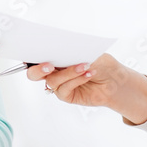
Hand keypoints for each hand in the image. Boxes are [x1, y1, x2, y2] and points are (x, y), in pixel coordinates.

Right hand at [25, 54, 146, 123]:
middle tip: (49, 65)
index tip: (36, 51)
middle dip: (38, 69)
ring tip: (84, 66)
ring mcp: (59, 84)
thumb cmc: (101, 63)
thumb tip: (60, 50)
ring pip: (52, 81)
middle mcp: (54, 72)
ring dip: (68, 72)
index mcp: (55, 57)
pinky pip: (64, 89)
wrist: (115, 80)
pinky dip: (76, 80)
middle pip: (33, 74)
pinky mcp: (67, 96)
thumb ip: (72, 51)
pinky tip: (87, 74)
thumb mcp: (88, 51)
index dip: (31, 55)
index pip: (36, 56)